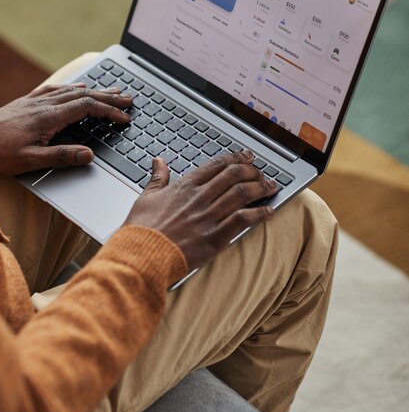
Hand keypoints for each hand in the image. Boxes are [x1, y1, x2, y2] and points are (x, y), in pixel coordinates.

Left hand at [0, 83, 131, 175]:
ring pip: (71, 90)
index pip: (87, 108)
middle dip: (109, 97)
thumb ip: (61, 157)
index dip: (109, 112)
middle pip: (84, 95)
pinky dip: (71, 87)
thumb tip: (89, 155)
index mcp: (48, 118)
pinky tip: (76, 87)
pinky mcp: (26, 102)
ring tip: (111, 89)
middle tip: (129, 98)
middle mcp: (43, 105)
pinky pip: (54, 88)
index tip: (124, 118)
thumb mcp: (30, 161)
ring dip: (95, 90)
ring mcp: (34, 101)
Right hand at [125, 151, 276, 271]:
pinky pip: (243, 220)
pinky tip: (268, 212)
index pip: (217, 165)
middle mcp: (200, 197)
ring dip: (260, 188)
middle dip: (252, 171)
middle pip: (234, 175)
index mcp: (185, 186)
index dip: (235, 158)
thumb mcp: (146, 197)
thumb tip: (158, 161)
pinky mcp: (215, 237)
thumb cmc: (142, 229)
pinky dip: (259, 214)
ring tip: (271, 187)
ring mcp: (209, 216)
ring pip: (242, 194)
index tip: (246, 157)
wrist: (141, 254)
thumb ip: (157, 177)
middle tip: (261, 172)